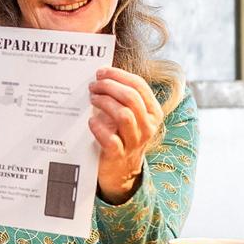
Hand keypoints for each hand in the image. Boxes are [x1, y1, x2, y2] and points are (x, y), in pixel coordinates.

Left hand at [89, 67, 162, 203]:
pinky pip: (110, 139)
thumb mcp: (128, 115)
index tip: (101, 71)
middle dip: (109, 87)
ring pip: (124, 115)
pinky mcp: (119, 155)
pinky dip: (98, 127)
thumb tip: (100, 74)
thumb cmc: (120, 135)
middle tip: (92, 85)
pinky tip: (91, 121)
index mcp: (153, 112)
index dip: (119, 75)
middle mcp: (148, 126)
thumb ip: (120, 97)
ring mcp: (134, 142)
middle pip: (131, 98)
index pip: (139, 86)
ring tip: (92, 99)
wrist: (121, 171)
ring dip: (104, 103)